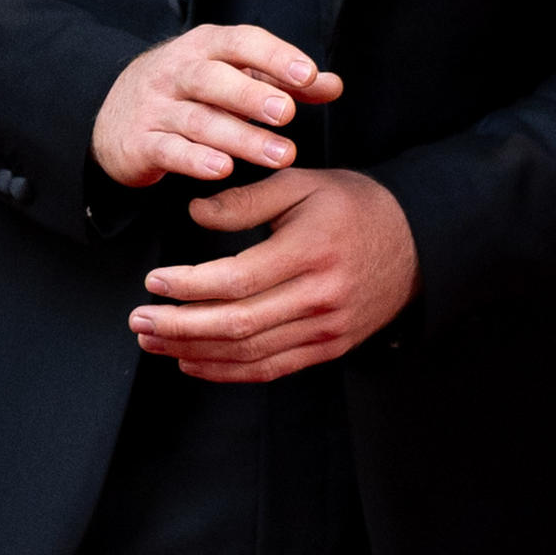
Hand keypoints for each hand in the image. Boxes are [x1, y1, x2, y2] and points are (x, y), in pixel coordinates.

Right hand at [93, 21, 338, 193]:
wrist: (114, 116)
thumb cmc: (189, 92)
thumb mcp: (233, 76)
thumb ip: (282, 81)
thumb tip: (332, 85)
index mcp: (205, 47)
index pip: (240, 42)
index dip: (274, 56)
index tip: (308, 75)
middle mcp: (177, 72)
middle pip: (213, 79)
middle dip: (252, 95)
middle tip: (287, 114)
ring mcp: (156, 108)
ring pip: (198, 120)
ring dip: (240, 138)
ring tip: (279, 154)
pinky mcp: (141, 143)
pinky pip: (169, 150)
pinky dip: (195, 160)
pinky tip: (222, 169)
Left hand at [131, 166, 416, 383]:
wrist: (416, 243)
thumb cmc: (353, 206)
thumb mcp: (303, 183)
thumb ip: (247, 197)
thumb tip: (195, 214)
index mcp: (312, 250)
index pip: (238, 279)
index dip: (189, 286)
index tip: (154, 281)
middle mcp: (321, 296)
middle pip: (237, 325)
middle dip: (179, 326)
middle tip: (139, 319)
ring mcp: (327, 329)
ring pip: (249, 354)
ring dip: (193, 351)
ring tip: (153, 340)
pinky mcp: (329, 348)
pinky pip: (270, 369)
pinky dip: (225, 371)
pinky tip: (191, 362)